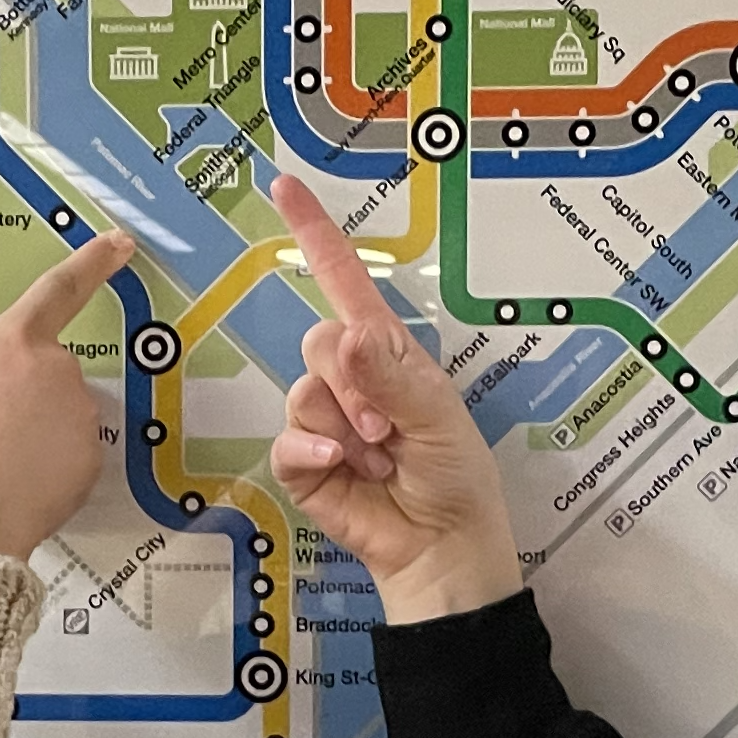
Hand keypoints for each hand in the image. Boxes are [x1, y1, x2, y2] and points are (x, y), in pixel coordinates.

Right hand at [0, 230, 133, 557]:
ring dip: (33, 433)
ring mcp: (79, 415)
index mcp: (12, 343)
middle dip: (20, 396)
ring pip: (58, 417)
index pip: (58, 289)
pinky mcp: (91, 459)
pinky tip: (17, 483)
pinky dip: (48, 468)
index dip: (92, 261)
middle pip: (44, 373)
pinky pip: (70, 456)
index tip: (119, 243)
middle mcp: (56, 371)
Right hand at [262, 177, 520, 623]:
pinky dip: (316, 450)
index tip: (283, 187)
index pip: (345, 281)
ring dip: (346, 424)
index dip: (315, 234)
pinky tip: (347, 468)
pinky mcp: (302, 464)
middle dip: (355, 382)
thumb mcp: (439, 416)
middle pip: (319, 340)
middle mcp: (350, 379)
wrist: (441, 549)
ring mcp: (322, 421)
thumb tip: (345, 335)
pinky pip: (288, 439)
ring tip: (380, 455)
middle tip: (390, 426)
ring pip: (304, 391)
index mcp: (388, 353)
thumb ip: (391, 375)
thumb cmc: (455, 478)